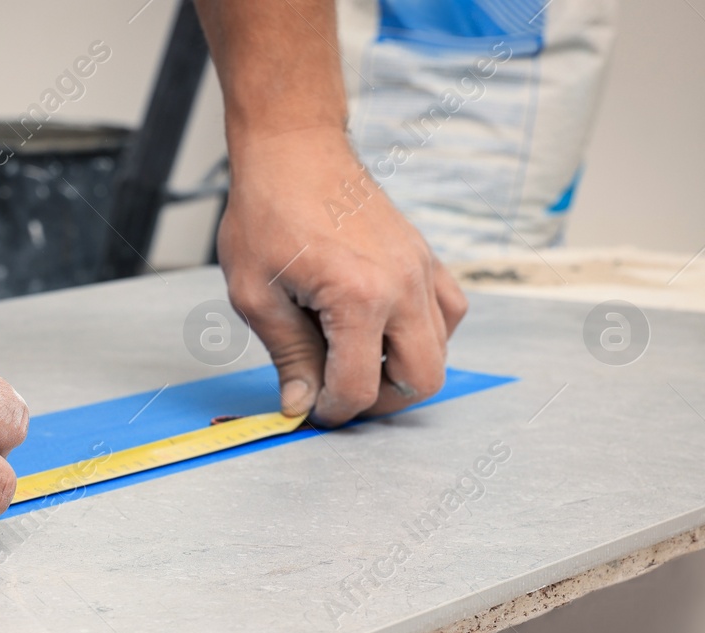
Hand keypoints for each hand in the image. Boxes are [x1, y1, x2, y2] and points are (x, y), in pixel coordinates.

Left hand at [218, 126, 467, 426]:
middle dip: (380, 402)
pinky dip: (425, 334)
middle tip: (340, 394)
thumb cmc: (267, 212)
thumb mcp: (255, 295)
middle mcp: (403, 285)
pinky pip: (449, 312)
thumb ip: (287, 355)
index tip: (311, 408)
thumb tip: (301, 404)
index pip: (360, 387)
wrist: (293, 149)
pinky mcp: (425, 256)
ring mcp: (421, 269)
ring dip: (403, 369)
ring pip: (442, 348)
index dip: (333, 411)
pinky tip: (384, 331)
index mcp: (359, 298)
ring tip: (356, 362)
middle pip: (422, 378)